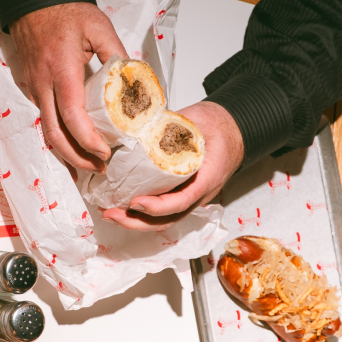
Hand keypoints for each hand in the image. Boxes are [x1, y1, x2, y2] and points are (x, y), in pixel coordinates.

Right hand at [9, 2, 128, 171]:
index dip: (88, 140)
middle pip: (55, 134)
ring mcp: (35, 87)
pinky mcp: (33, 88)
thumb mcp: (98, 27)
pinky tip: (76, 145)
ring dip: (67, 152)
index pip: (72, 115)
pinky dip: (60, 137)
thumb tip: (136, 81)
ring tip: (92, 163)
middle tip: (101, 168)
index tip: (106, 153)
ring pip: (47, 131)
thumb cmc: (65, 9)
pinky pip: (44, 120)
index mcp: (62, 69)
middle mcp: (44, 84)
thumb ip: (117, 54)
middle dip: (77, 157)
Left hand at [98, 100, 243, 230]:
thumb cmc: (218, 125)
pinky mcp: (180, 193)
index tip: (135, 202)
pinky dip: (140, 212)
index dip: (157, 206)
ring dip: (134, 220)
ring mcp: (189, 197)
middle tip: (110, 213)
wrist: (233, 130)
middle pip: (168, 220)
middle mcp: (198, 194)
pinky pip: (162, 210)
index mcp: (207, 177)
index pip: (182, 200)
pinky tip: (120, 206)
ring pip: (163, 219)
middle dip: (137, 222)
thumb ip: (171, 125)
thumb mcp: (197, 120)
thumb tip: (140, 122)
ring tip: (109, 213)